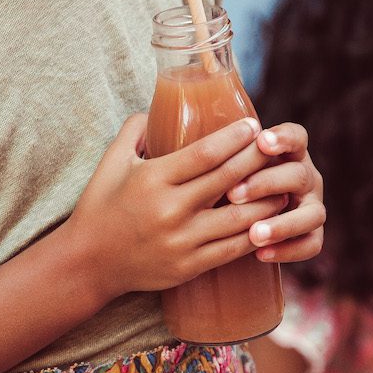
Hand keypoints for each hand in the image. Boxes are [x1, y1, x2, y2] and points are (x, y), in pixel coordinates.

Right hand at [66, 114, 291, 301]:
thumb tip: (160, 105)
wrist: (87, 264)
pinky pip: (231, 249)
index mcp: (153, 180)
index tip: (254, 126)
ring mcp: (181, 241)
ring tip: (285, 186)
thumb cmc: (100, 208)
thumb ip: (135, 129)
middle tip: (279, 148)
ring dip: (267, 200)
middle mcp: (170, 210)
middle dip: (258, 161)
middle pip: (228, 180)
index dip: (234, 138)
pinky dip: (255, 234)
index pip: (205, 153)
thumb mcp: (111, 162)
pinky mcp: (188, 266)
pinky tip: (269, 222)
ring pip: (239, 217)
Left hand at [226, 123, 324, 263]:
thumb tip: (190, 150)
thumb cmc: (220, 185)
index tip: (261, 142)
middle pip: (298, 175)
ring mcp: (312, 206)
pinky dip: (288, 250)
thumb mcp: (220, 168)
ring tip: (254, 234)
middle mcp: (306, 177)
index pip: (296, 137)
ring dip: (283, 224)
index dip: (283, 139)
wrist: (227, 224)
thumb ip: (217, 160)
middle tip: (232, 195)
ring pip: (313, 214)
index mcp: (289, 154)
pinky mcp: (312, 235)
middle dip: (266, 184)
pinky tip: (260, 254)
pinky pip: (311, 245)